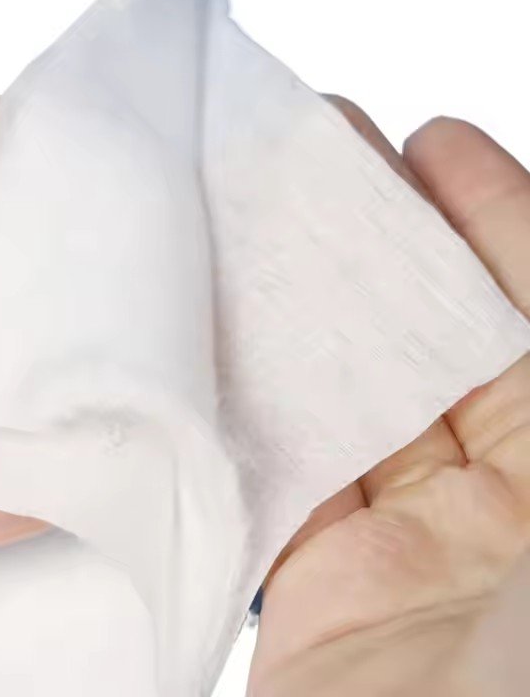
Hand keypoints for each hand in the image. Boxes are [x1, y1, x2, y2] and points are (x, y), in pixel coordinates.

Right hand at [248, 100, 529, 695]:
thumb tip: (518, 253)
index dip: (485, 214)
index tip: (427, 142)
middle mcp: (513, 503)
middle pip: (431, 338)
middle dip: (382, 243)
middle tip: (322, 154)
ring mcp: (412, 543)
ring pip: (349, 395)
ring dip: (306, 313)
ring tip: (260, 219)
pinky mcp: (320, 582)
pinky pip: (286, 468)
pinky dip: (254, 400)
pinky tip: (224, 331)